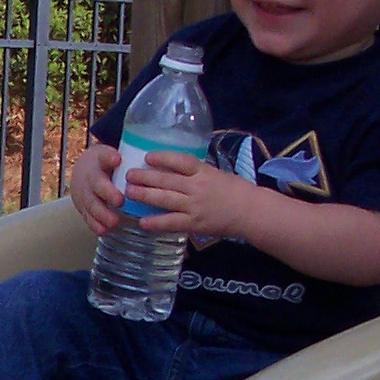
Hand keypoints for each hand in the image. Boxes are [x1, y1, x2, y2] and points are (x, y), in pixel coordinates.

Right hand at [69, 143, 124, 234]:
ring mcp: (85, 193)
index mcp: (100, 161)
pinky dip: (95, 225)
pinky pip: (88, 216)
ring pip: (92, 204)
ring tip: (114, 222)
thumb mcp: (113, 156)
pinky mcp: (83, 207)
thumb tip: (140, 161)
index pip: (104, 157)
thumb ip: (128, 158)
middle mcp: (90, 177)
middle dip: (108, 193)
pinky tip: (103, 230)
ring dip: (103, 214)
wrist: (83, 172)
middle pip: (97, 185)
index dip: (110, 158)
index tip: (117, 159)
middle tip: (119, 201)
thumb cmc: (105, 165)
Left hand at [125, 150, 253, 240]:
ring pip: (165, 199)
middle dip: (144, 177)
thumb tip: (172, 168)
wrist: (251, 212)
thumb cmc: (234, 191)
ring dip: (144, 195)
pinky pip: (171, 223)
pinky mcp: (195, 223)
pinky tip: (142, 222)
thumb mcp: (216, 174)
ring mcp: (195, 206)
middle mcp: (197, 187)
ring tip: (129, 193)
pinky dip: (156, 222)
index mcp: (204, 172)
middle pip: (166, 180)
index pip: (180, 161)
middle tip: (128, 175)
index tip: (147, 156)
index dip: (162, 158)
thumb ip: (195, 172)